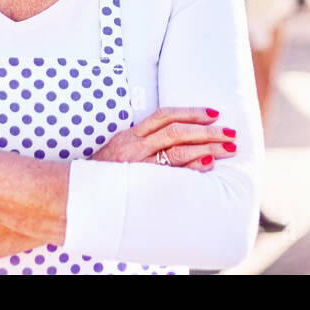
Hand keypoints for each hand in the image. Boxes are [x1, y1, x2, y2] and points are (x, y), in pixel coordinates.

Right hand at [92, 106, 237, 172]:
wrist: (78, 196)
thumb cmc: (104, 176)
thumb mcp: (120, 151)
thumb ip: (143, 143)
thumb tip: (177, 138)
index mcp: (131, 135)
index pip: (165, 115)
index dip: (191, 112)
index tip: (214, 113)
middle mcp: (135, 146)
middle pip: (177, 131)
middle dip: (207, 131)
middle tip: (231, 132)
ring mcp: (138, 165)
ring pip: (178, 151)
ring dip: (207, 147)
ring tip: (228, 148)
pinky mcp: (141, 184)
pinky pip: (172, 174)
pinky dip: (192, 168)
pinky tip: (209, 165)